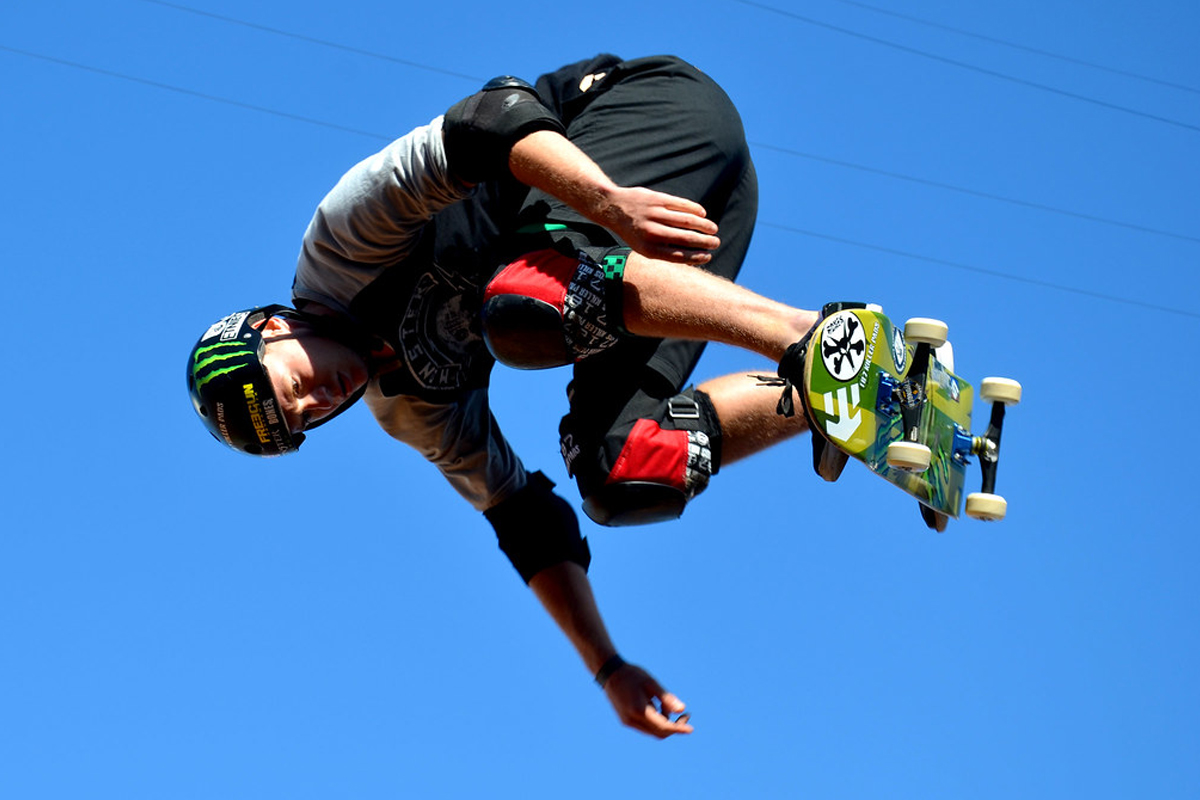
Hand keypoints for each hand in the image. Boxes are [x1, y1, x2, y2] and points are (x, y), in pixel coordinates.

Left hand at [602, 186, 719, 264]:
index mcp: (648, 249)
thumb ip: (665, 252)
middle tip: (716, 242)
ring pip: (687, 220)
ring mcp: (655, 214)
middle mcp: (652, 232)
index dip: (696, 257)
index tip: (708, 256)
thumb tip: (692, 258)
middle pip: (686, 238)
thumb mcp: (643, 247)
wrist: (613, 208)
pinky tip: (702, 214)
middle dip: (705, 241)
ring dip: (704, 225)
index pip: (679, 256)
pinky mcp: (657, 199)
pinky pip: (681, 205)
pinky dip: (694, 210)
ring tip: (713, 229)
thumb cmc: (634, 232)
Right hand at [602, 662, 693, 738]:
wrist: (609, 673)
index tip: (691, 729)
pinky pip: (645, 726)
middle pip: (659, 732)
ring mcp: (628, 722)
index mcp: (640, 711)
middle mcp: (633, 720)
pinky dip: (655, 720)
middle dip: (674, 726)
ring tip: (665, 703)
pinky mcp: (625, 720)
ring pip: (652, 731)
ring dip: (664, 722)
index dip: (678, 728)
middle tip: (685, 714)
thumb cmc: (632, 675)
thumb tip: (682, 709)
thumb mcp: (651, 683)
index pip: (663, 727)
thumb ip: (666, 698)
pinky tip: (656, 705)